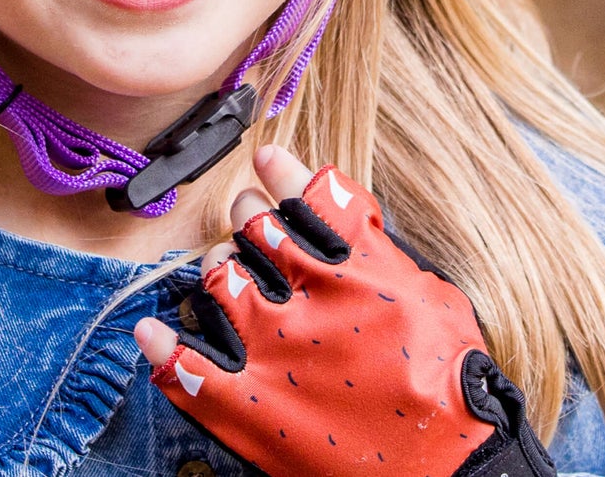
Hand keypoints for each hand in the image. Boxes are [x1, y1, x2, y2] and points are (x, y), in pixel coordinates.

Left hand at [135, 146, 554, 476]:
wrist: (454, 476)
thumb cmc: (453, 389)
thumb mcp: (435, 299)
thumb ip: (385, 254)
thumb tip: (351, 223)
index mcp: (360, 269)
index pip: (309, 197)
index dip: (284, 173)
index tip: (267, 158)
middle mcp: (310, 297)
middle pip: (255, 227)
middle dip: (248, 213)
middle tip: (249, 216)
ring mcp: (274, 348)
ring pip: (220, 278)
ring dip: (217, 264)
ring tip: (223, 265)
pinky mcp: (252, 405)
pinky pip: (190, 367)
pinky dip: (165, 348)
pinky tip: (150, 332)